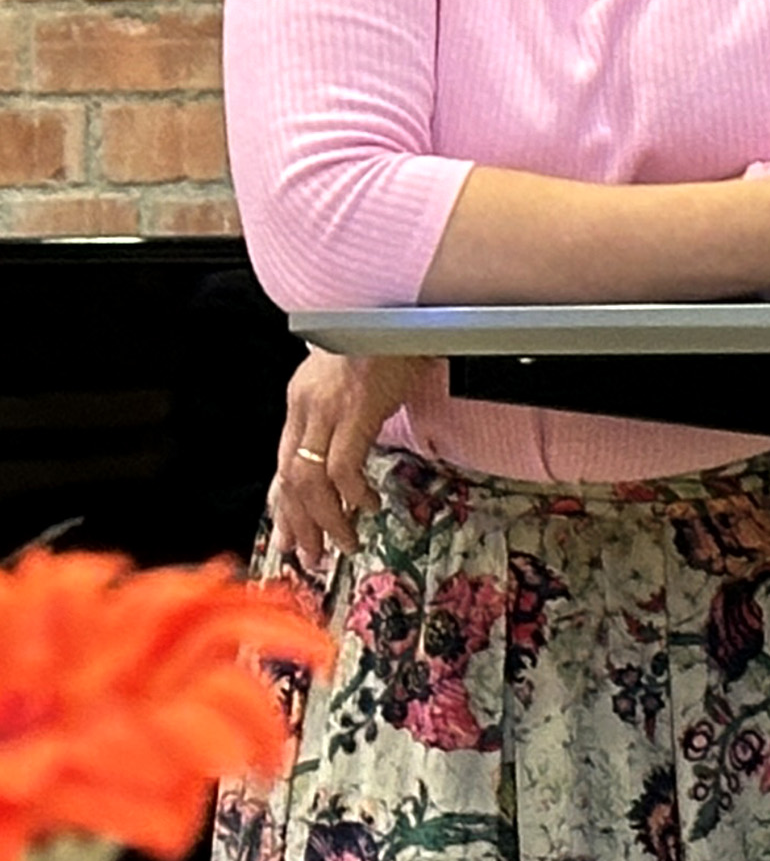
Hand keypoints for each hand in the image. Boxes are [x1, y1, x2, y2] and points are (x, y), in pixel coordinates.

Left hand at [265, 350, 440, 572]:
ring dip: (326, 519)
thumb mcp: (352, 380)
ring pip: (310, 480)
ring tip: (343, 542)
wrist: (394, 305)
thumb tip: (345, 455)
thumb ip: (342, 415)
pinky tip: (367, 506)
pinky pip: (344, 465)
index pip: (284, 465)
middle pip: (290, 480)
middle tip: (312, 554)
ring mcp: (328, 409)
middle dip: (300, 524)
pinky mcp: (357, 409)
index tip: (292, 537)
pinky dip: (352, 493)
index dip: (286, 508)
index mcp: (302, 403)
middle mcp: (306, 408)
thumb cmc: (385, 339)